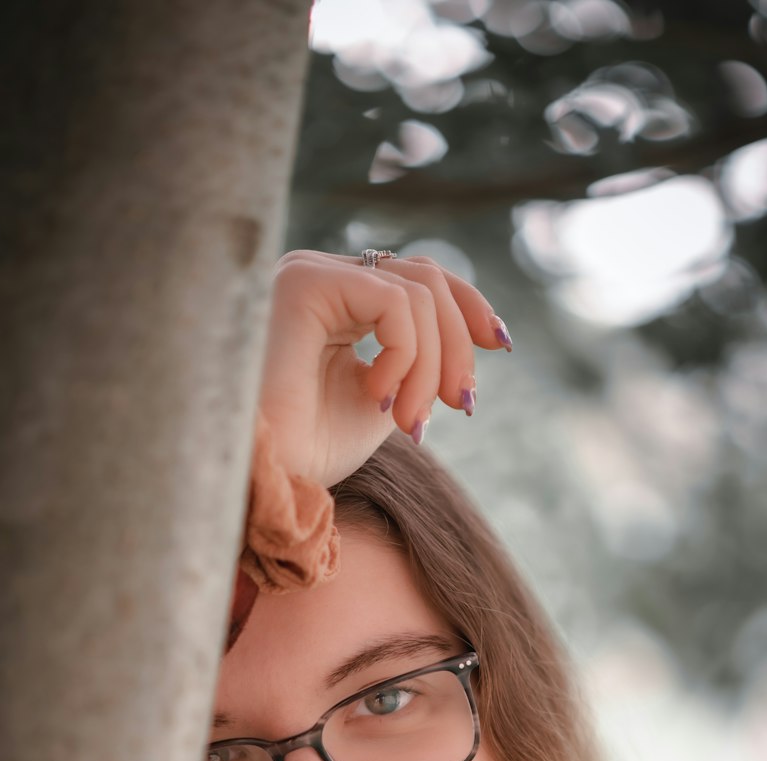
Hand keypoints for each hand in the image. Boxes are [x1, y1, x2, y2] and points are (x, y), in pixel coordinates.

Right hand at [257, 250, 511, 488]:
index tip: (501, 346)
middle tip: (463, 405)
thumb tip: (473, 336)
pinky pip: (394, 303)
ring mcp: (310, 274)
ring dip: (433, 365)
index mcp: (336, 302)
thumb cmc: (310, 452)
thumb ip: (419, 361)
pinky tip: (379, 399)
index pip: (416, 278)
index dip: (468, 306)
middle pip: (426, 278)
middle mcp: (320, 277)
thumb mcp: (384, 400)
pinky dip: (406, 356)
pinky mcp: (305, 283)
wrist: (265, 480)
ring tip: (411, 422)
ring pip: (418, 292)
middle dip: (459, 343)